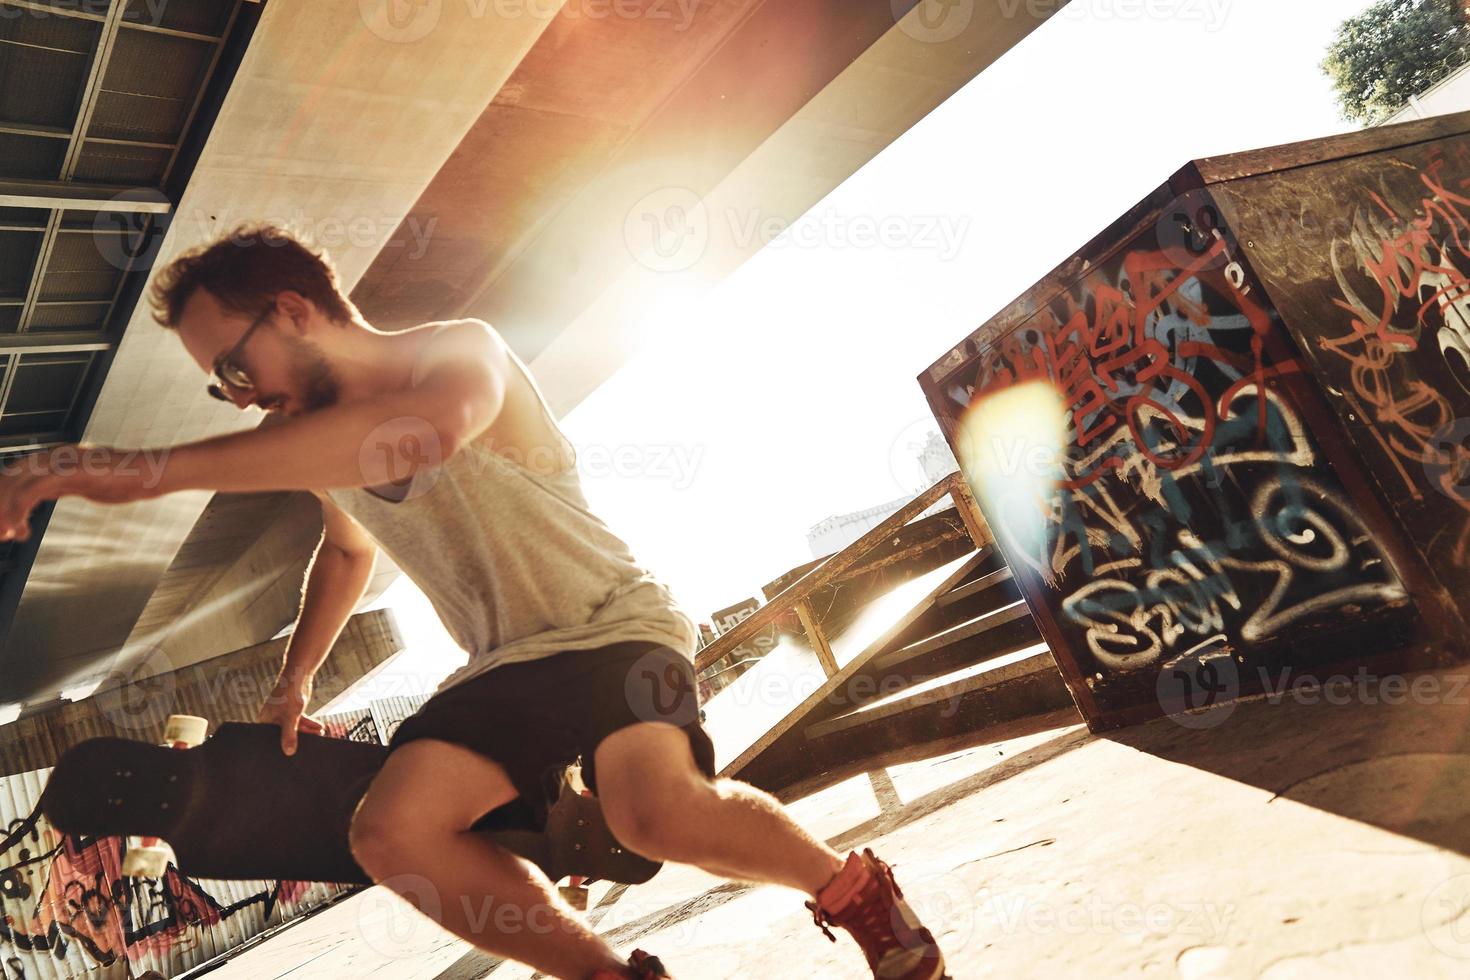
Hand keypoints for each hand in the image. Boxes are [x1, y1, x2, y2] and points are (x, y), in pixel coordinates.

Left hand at [0, 445, 155, 539]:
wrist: (148, 474)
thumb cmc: (123, 479)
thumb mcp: (83, 483)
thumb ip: (61, 485)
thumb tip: (45, 493)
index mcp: (54, 458)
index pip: (16, 476)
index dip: (5, 499)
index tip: (7, 526)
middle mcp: (52, 456)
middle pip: (9, 479)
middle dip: (1, 507)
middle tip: (1, 534)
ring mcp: (59, 461)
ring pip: (15, 485)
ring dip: (6, 512)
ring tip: (5, 535)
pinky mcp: (68, 471)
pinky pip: (32, 492)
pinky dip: (20, 511)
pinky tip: (20, 529)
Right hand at [257, 674, 324, 755]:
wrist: (299, 675)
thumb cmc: (289, 694)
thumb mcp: (290, 717)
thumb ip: (289, 735)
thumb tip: (289, 752)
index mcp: (264, 722)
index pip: (269, 740)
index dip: (278, 748)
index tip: (289, 755)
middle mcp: (272, 719)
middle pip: (283, 736)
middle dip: (296, 741)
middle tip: (307, 749)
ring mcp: (283, 716)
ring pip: (295, 729)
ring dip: (308, 733)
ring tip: (319, 735)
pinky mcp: (293, 711)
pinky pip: (301, 723)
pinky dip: (310, 725)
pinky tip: (320, 728)